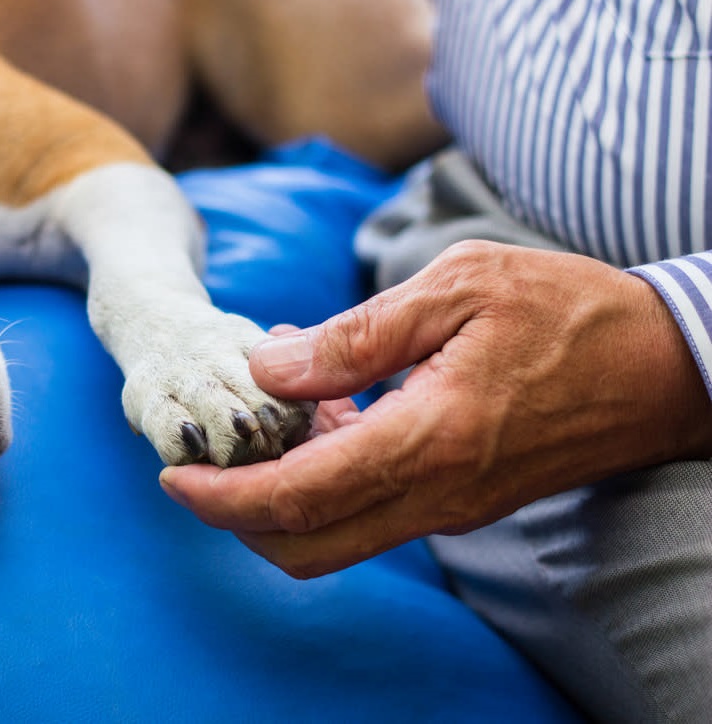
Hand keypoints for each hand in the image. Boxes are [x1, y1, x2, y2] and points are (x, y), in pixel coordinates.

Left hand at [160, 240, 711, 577]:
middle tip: (196, 463)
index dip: (223, 497)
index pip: (299, 498)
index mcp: (428, 440)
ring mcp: (452, 505)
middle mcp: (437, 493)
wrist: (666, 368)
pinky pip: (375, 510)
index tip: (172, 476)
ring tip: (263, 415)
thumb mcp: (457, 290)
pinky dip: (327, 479)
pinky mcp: (463, 498)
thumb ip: (356, 335)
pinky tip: (321, 409)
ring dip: (281, 496)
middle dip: (236, 516)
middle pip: (307, 544)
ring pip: (339, 535)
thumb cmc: (568, 313)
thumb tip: (269, 366)